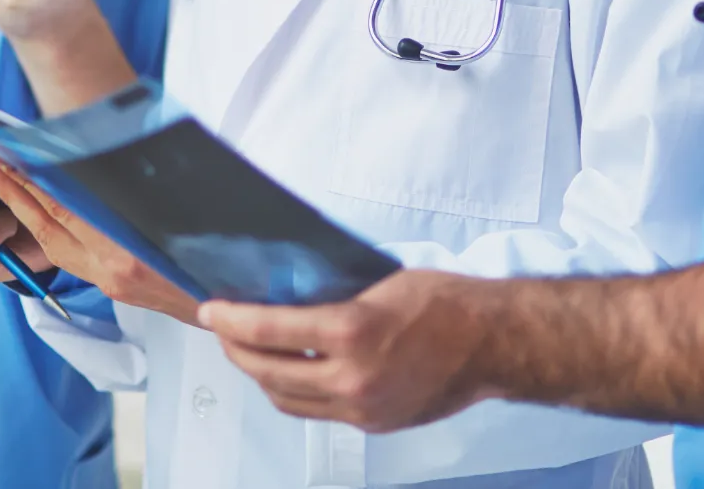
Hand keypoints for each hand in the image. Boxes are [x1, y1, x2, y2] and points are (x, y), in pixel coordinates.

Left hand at [0, 157, 201, 325]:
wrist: (233, 304)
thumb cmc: (217, 258)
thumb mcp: (185, 214)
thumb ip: (142, 193)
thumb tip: (106, 159)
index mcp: (128, 251)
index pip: (67, 209)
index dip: (35, 181)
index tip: (12, 155)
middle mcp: (113, 268)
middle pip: (50, 225)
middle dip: (16, 191)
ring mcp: (110, 280)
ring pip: (52, 242)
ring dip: (24, 209)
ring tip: (2, 180)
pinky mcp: (113, 285)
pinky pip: (67, 255)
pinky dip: (47, 228)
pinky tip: (36, 210)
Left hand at [199, 270, 497, 432]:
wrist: (491, 344)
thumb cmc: (443, 300)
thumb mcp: (379, 280)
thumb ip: (331, 295)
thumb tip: (286, 291)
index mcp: (351, 331)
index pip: (268, 330)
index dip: (231, 320)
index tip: (211, 310)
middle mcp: (350, 376)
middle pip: (268, 371)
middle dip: (236, 351)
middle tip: (223, 330)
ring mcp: (361, 406)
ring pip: (286, 400)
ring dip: (260, 376)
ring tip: (248, 353)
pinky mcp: (372, 423)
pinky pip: (315, 413)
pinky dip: (292, 393)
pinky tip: (287, 373)